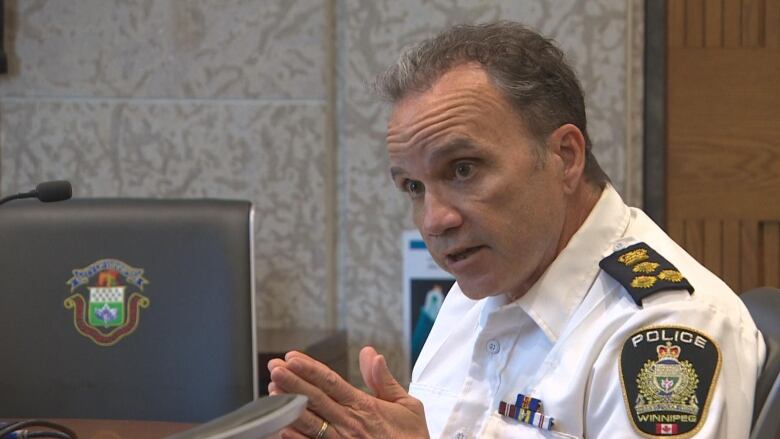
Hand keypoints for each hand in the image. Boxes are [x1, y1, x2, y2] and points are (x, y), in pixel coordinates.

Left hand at [268, 346, 428, 438]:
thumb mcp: (407, 406)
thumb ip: (384, 379)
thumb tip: (370, 353)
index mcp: (365, 407)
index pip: (331, 383)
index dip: (310, 369)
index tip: (292, 357)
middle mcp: (350, 424)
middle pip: (315, 398)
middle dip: (292, 381)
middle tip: (273, 367)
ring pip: (310, 422)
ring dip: (289, 405)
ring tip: (272, 390)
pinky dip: (296, 438)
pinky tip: (281, 427)